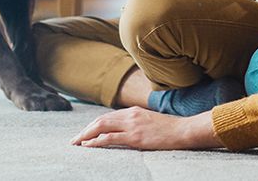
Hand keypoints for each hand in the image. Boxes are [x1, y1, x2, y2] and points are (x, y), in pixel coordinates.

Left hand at [71, 107, 220, 150]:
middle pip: (100, 120)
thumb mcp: (150, 121)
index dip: (93, 125)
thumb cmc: (170, 129)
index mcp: (133, 111)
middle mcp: (130, 115)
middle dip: (85, 130)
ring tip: (76, 144)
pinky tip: (87, 146)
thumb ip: (137, 122)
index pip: (107, 116)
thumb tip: (126, 129)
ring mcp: (132, 125)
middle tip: (74, 140)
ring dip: (86, 135)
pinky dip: (96, 141)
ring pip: (102, 127)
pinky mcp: (135, 136)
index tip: (84, 133)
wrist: (184, 130)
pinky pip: (110, 138)